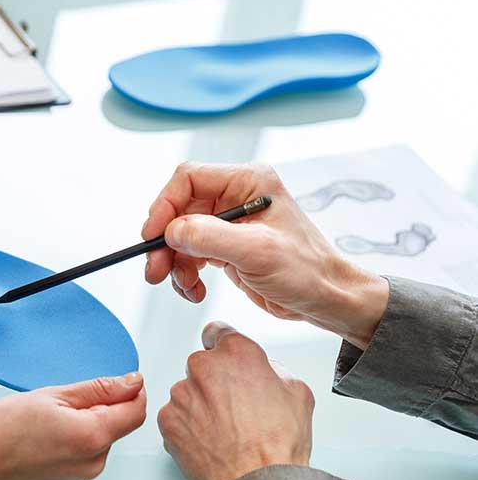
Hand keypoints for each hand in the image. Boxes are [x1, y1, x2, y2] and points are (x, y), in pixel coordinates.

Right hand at [0, 372, 146, 479]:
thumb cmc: (0, 429)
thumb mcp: (52, 395)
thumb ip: (99, 389)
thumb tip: (131, 383)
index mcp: (92, 437)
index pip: (135, 412)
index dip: (132, 392)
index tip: (121, 381)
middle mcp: (92, 464)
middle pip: (114, 428)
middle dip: (99, 410)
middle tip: (61, 401)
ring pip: (96, 444)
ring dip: (83, 428)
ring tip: (45, 422)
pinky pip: (79, 460)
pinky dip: (69, 446)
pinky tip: (41, 440)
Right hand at [141, 161, 387, 347]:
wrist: (326, 300)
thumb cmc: (307, 271)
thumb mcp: (256, 252)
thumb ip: (210, 236)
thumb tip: (171, 230)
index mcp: (248, 181)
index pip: (189, 179)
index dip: (165, 205)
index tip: (152, 235)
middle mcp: (237, 196)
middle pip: (179, 209)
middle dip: (165, 242)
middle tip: (156, 270)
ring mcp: (230, 222)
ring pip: (180, 234)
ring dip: (174, 262)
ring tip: (183, 286)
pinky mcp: (226, 246)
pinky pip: (190, 254)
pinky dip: (185, 273)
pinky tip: (194, 290)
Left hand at [158, 322, 312, 479]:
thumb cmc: (278, 442)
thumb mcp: (297, 393)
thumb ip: (273, 371)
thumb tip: (264, 372)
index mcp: (236, 353)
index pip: (218, 332)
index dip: (222, 345)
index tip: (222, 355)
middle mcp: (203, 367)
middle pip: (202, 365)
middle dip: (214, 381)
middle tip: (234, 407)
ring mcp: (181, 393)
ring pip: (187, 392)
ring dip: (200, 405)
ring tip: (223, 430)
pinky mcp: (167, 419)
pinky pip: (175, 416)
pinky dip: (187, 426)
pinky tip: (208, 441)